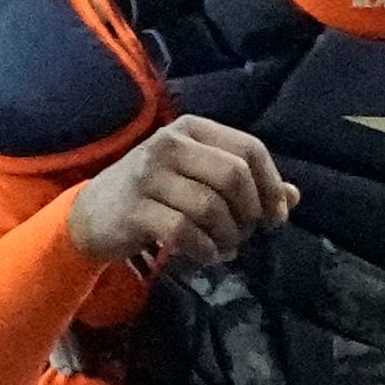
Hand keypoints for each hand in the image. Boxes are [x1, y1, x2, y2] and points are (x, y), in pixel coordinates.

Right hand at [67, 115, 294, 270]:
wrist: (90, 215)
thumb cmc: (155, 193)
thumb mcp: (198, 177)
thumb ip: (245, 183)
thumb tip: (294, 196)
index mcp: (192, 128)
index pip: (249, 148)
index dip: (271, 184)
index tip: (278, 216)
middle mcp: (170, 144)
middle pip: (233, 175)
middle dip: (250, 211)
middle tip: (248, 234)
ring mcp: (148, 175)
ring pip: (209, 206)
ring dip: (228, 235)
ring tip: (227, 248)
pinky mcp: (133, 209)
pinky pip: (183, 231)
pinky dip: (204, 248)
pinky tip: (208, 256)